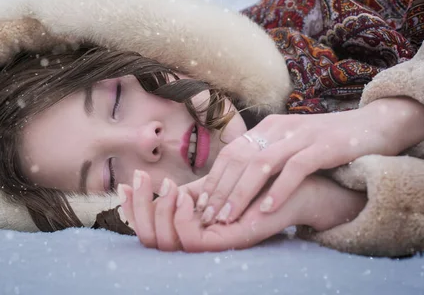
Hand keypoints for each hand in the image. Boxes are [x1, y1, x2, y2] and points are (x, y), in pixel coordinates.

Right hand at [119, 169, 317, 251]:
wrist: (297, 184)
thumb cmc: (258, 182)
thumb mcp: (215, 184)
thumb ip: (189, 191)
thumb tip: (158, 185)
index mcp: (192, 227)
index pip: (149, 229)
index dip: (132, 208)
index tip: (126, 182)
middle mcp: (199, 240)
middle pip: (150, 239)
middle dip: (138, 209)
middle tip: (137, 180)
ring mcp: (212, 244)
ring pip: (166, 241)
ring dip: (159, 212)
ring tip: (165, 185)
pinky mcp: (227, 242)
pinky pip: (192, 241)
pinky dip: (182, 218)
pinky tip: (184, 195)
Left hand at [195, 98, 419, 225]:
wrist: (377, 123)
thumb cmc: (331, 141)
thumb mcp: (294, 144)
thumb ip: (271, 157)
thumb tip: (240, 184)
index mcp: (270, 127)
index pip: (231, 153)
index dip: (214, 179)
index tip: (202, 205)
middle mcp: (281, 128)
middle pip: (239, 159)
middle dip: (221, 191)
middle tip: (209, 217)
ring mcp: (302, 136)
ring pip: (261, 165)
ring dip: (241, 193)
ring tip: (229, 218)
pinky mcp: (325, 146)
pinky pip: (295, 169)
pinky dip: (278, 190)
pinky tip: (266, 210)